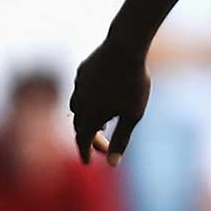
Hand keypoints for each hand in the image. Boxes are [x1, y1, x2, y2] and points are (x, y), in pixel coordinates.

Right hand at [69, 34, 151, 164]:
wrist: (125, 47)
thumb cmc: (132, 83)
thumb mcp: (132, 115)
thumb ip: (121, 140)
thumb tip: (112, 163)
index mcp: (89, 115)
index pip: (83, 140)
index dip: (85, 152)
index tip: (87, 162)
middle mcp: (79, 101)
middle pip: (80, 125)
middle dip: (90, 138)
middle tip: (102, 146)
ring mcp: (78, 84)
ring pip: (78, 107)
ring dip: (87, 118)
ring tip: (102, 124)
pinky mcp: (82, 70)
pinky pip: (82, 89)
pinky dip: (89, 100)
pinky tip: (100, 97)